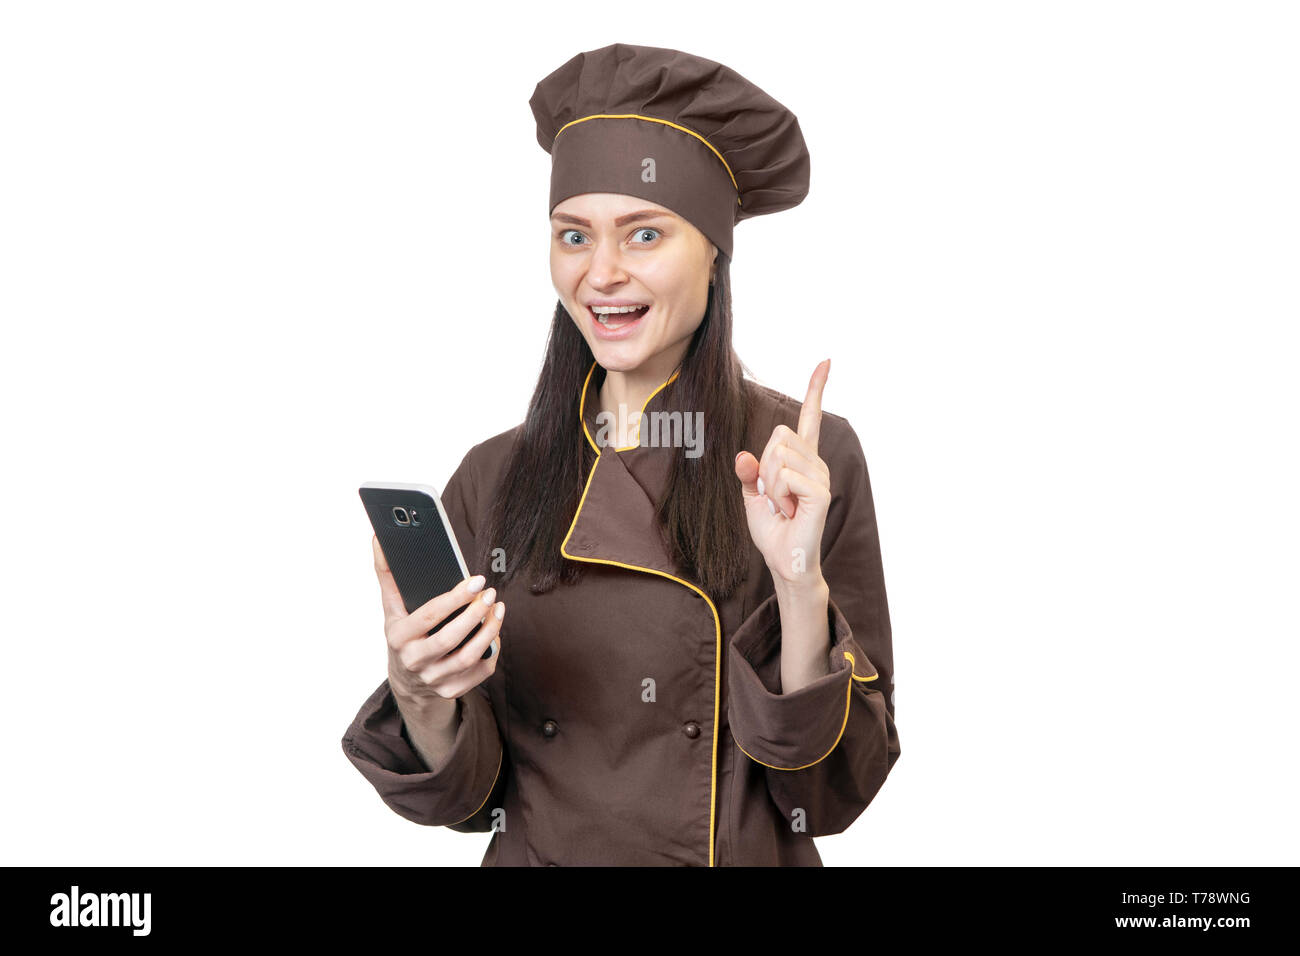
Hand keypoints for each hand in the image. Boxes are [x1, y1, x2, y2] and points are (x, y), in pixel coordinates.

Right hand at [372, 534, 503, 707]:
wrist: (406, 679)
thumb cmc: (403, 633)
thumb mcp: (391, 607)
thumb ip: (388, 574)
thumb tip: (380, 539)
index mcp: (399, 636)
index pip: (429, 615)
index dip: (456, 597)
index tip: (477, 580)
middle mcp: (414, 661)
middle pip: (450, 638)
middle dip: (475, 614)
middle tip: (491, 593)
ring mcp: (433, 679)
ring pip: (468, 657)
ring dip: (489, 631)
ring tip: (498, 608)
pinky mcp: (451, 690)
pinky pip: (480, 671)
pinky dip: (492, 651)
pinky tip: (495, 631)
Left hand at [734, 360, 831, 587]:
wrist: (783, 560)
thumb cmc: (772, 529)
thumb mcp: (751, 496)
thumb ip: (748, 473)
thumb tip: (743, 455)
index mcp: (801, 459)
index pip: (810, 418)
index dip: (816, 389)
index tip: (826, 362)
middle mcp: (815, 462)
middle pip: (778, 435)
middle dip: (764, 465)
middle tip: (774, 495)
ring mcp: (820, 475)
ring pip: (778, 456)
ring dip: (770, 485)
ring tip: (783, 506)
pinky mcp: (821, 491)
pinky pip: (785, 476)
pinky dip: (777, 494)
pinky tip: (789, 510)